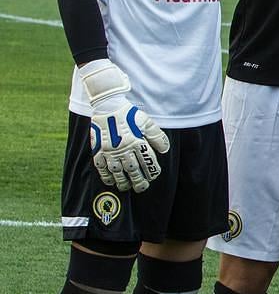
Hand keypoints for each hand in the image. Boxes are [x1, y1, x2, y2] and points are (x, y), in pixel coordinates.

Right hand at [81, 59, 170, 192]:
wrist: (107, 106)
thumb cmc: (129, 114)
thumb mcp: (147, 122)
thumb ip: (157, 137)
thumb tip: (164, 151)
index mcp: (137, 142)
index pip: (147, 162)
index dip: (152, 171)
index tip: (153, 176)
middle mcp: (123, 148)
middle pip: (133, 170)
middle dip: (139, 181)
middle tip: (142, 188)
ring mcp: (110, 150)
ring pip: (117, 172)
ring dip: (123, 181)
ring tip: (127, 187)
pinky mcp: (98, 150)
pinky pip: (101, 167)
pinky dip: (106, 176)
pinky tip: (111, 181)